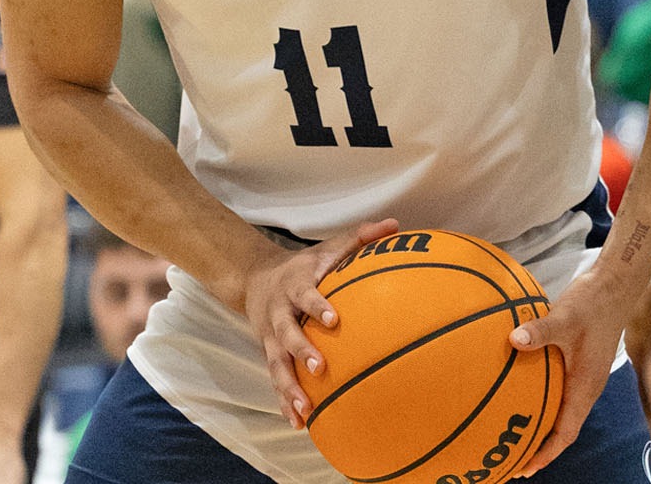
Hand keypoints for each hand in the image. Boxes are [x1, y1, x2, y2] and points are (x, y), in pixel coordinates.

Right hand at [242, 217, 399, 428]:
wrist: (255, 279)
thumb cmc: (305, 265)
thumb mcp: (328, 247)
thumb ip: (360, 238)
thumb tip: (395, 225)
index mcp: (296, 286)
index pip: (306, 295)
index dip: (317, 305)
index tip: (333, 319)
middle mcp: (280, 313)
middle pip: (286, 334)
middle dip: (301, 352)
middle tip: (319, 368)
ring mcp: (271, 338)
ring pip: (276, 365)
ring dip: (289, 388)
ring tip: (304, 411)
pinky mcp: (269, 355)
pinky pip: (276, 381)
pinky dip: (284, 402)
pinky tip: (299, 424)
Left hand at [507, 266, 633, 476]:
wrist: (614, 287)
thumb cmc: (592, 303)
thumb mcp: (565, 316)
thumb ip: (540, 330)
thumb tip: (513, 339)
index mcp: (586, 386)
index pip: (566, 431)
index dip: (546, 452)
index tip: (525, 467)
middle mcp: (586, 388)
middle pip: (563, 430)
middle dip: (540, 449)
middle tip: (511, 462)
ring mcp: (583, 378)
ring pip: (562, 413)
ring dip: (542, 428)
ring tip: (514, 438)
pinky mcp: (578, 366)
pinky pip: (559, 395)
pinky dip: (542, 404)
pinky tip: (520, 397)